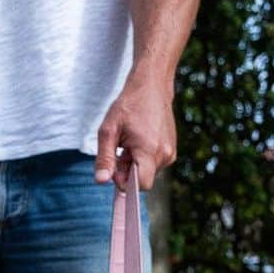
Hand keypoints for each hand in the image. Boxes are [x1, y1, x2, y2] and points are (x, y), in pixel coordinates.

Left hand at [95, 75, 176, 189]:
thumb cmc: (128, 106)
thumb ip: (105, 158)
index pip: (141, 186)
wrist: (151, 86)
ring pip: (148, 172)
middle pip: (143, 180)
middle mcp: (165, 155)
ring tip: (130, 142)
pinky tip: (138, 141)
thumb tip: (101, 181)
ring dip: (135, 164)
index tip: (115, 165)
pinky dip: (144, 158)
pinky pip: (155, 164)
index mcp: (150, 151)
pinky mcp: (172, 149)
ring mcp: (170, 152)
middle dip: (128, 171)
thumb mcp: (108, 131)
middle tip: (121, 149)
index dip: (124, 181)